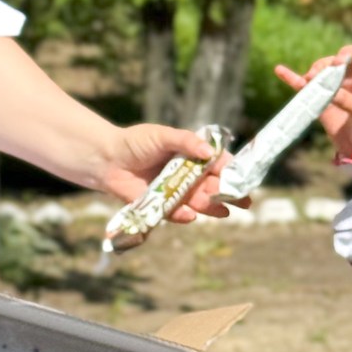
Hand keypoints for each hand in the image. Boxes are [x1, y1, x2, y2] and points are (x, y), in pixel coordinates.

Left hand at [100, 123, 232, 223]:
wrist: (107, 159)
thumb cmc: (136, 143)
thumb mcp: (163, 136)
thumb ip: (186, 141)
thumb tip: (209, 152)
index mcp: (192, 156)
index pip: (218, 164)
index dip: (232, 171)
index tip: (243, 178)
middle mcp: (188, 175)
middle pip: (214, 186)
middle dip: (229, 194)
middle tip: (243, 202)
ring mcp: (176, 192)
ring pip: (199, 202)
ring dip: (211, 207)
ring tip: (223, 211)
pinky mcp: (161, 205)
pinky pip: (177, 213)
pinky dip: (184, 215)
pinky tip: (191, 215)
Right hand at [274, 44, 351, 159]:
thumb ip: (349, 101)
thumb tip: (332, 92)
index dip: (347, 53)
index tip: (338, 62)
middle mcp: (347, 79)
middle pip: (332, 61)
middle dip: (324, 65)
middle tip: (316, 76)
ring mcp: (332, 88)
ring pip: (318, 72)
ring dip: (311, 74)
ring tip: (308, 81)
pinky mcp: (319, 100)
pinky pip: (305, 87)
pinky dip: (292, 79)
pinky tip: (280, 70)